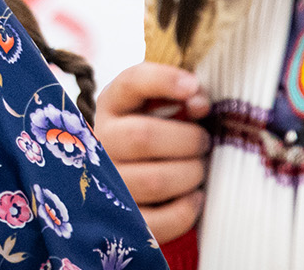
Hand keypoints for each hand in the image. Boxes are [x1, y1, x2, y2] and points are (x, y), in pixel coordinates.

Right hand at [97, 62, 213, 241]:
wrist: (139, 177)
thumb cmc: (163, 134)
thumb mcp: (168, 107)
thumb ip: (186, 96)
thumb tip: (199, 102)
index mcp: (113, 105)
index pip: (131, 82)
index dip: (164, 80)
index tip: (194, 87)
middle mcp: (99, 142)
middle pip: (143, 136)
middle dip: (188, 140)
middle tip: (204, 143)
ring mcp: (104, 184)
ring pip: (153, 180)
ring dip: (190, 175)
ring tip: (198, 170)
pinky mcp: (118, 222)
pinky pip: (157, 221)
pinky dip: (186, 210)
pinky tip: (194, 198)